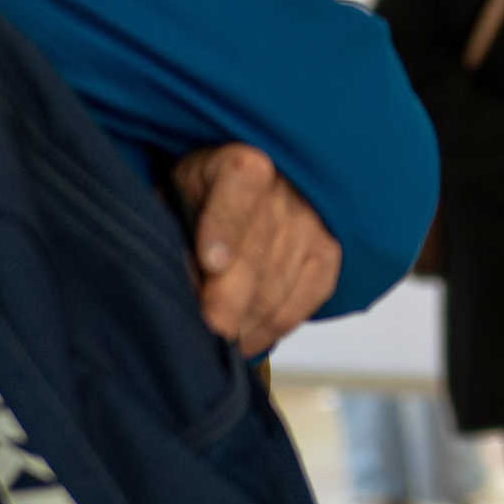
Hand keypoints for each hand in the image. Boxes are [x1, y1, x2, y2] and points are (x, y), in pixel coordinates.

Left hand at [172, 142, 342, 355]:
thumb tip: (184, 287)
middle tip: (204, 334)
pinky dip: (269, 330)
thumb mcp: (175, 196)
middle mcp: (286, 188)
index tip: (210, 263)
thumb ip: (176, 233)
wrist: (250, 188)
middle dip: (227, 302)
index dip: (225, 226)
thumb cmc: (202, 195)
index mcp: (241, 159)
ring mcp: (313, 223)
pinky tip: (243, 339)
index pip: (239, 184)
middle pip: (257, 253)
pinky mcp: (328, 256)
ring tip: (213, 343)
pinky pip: (301, 305)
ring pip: (276, 289)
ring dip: (242, 324)